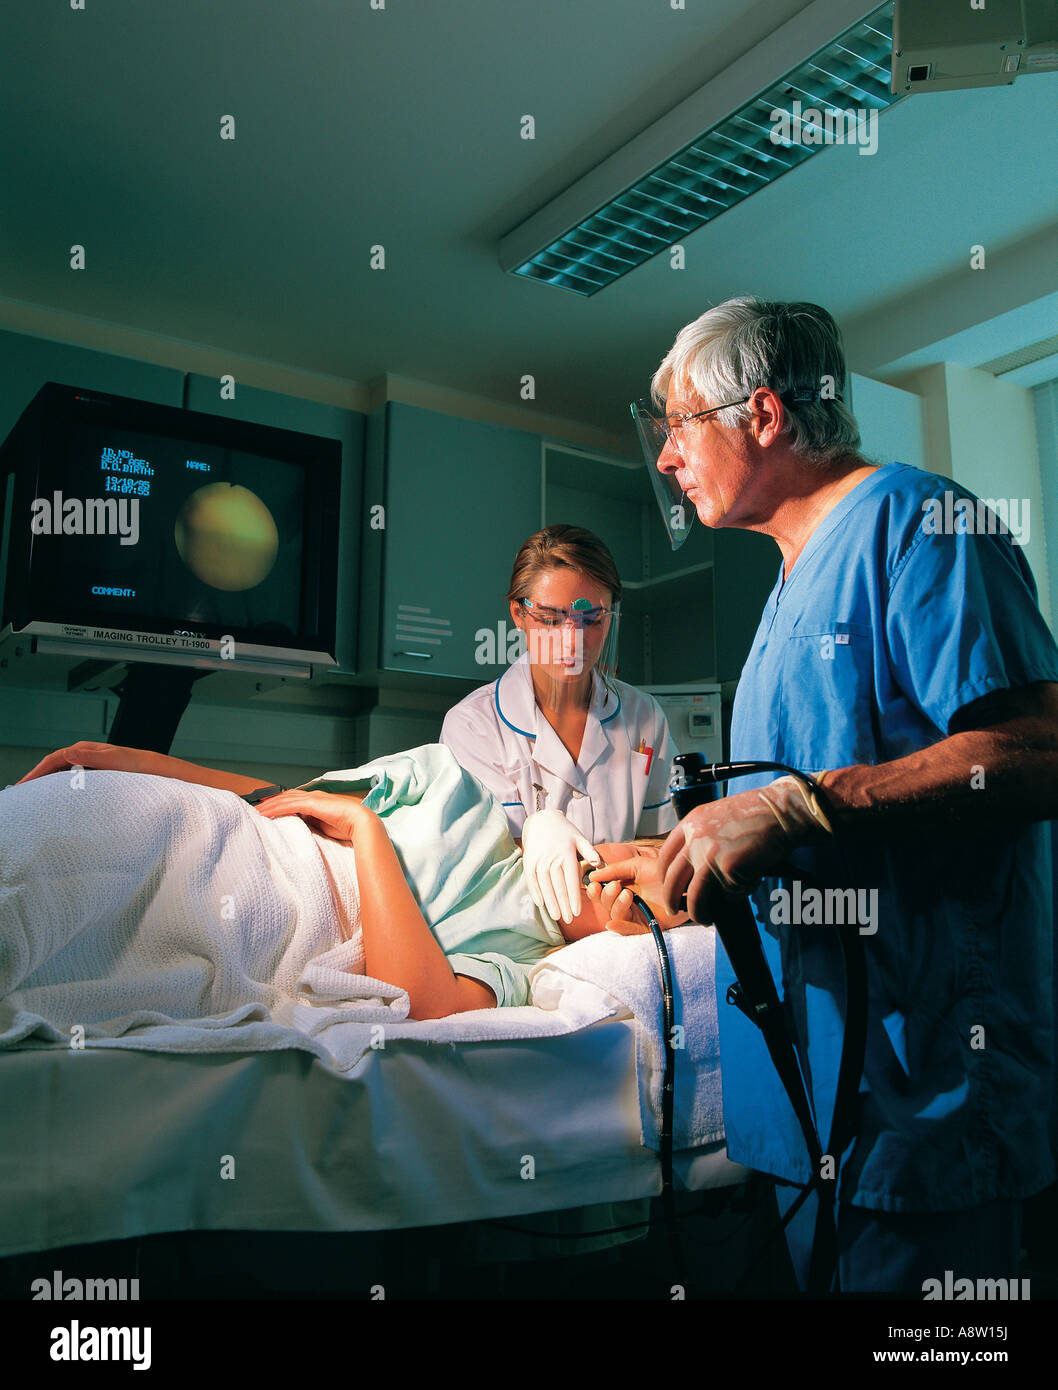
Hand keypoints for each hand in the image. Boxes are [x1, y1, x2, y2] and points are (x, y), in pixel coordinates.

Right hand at [17, 741, 152, 783]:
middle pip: (53, 765)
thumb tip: (68, 754)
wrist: (151, 768)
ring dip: (46, 781)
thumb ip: (89, 757)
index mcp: (84, 749)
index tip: (25, 783)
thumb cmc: (134, 764)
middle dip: (36, 776)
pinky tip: (54, 794)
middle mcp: (83, 754)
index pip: (53, 759)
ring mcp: (87, 763)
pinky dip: (59, 785)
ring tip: (33, 794)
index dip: (37, 771)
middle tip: (22, 791)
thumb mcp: (111, 760)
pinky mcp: (92, 772)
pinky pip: (70, 777)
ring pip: (60, 772)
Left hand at [255, 789, 375, 841]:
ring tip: (256, 812)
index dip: (279, 802)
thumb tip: (300, 828)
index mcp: (317, 801)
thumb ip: (312, 824)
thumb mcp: (324, 826)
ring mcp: (312, 798)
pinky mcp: (312, 803)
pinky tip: (266, 814)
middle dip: (270, 802)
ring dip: (269, 805)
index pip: (294, 799)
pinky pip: (289, 805)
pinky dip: (276, 808)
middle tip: (255, 809)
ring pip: (284, 799)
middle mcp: (313, 796)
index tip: (267, 809)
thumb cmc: (347, 826)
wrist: (361, 823)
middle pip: (286, 796)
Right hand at [521, 809, 599, 924]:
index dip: (574, 897)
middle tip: (570, 920)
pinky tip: (541, 904)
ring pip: (545, 885)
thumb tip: (599, 864)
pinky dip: (535, 892)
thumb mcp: (580, 838)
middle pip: (558, 886)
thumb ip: (590, 852)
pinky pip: (531, 880)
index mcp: (566, 853)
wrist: (542, 820)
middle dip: (564, 905)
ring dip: (550, 902)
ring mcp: (539, 860)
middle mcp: (552, 858)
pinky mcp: (529, 861)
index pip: (571, 880)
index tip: (578, 911)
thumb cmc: (565, 832)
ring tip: (557, 916)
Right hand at [588, 850, 689, 931]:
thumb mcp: (636, 866)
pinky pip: (630, 932)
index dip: (596, 891)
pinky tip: (612, 923)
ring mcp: (637, 915)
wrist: (686, 881)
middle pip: (607, 906)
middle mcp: (628, 903)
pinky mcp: (648, 927)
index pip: (602, 893)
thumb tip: (592, 876)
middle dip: (606, 896)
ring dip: (616, 906)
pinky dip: (620, 929)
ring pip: (616, 917)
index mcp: (623, 888)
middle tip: (615, 887)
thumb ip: (615, 870)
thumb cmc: (664, 872)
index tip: (595, 884)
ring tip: (628, 895)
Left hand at [657, 776, 832, 922]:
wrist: (781, 811)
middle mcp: (695, 839)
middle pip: (672, 879)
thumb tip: (695, 868)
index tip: (668, 887)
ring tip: (704, 918)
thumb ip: (702, 837)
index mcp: (690, 823)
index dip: (665, 876)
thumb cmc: (758, 813)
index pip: (666, 856)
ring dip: (698, 912)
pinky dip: (739, 892)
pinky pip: (729, 892)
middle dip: (671, 900)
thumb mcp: (717, 817)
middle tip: (674, 909)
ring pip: (695, 895)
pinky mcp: (728, 868)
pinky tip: (750, 880)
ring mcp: (709, 854)